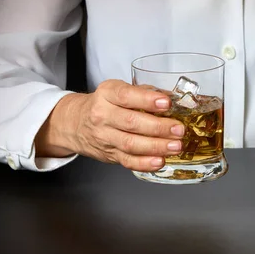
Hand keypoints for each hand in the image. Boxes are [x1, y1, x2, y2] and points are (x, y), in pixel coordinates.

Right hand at [35, 79, 185, 170]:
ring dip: (156, 146)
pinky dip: (145, 163)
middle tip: (178, 129)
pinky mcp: (109, 154)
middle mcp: (103, 115)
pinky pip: (127, 161)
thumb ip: (144, 92)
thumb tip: (174, 97)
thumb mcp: (118, 90)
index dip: (147, 100)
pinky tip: (160, 161)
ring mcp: (105, 137)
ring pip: (130, 144)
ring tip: (175, 145)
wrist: (76, 123)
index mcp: (107, 94)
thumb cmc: (104, 104)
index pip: (126, 96)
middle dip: (159, 127)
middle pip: (131, 123)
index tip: (166, 103)